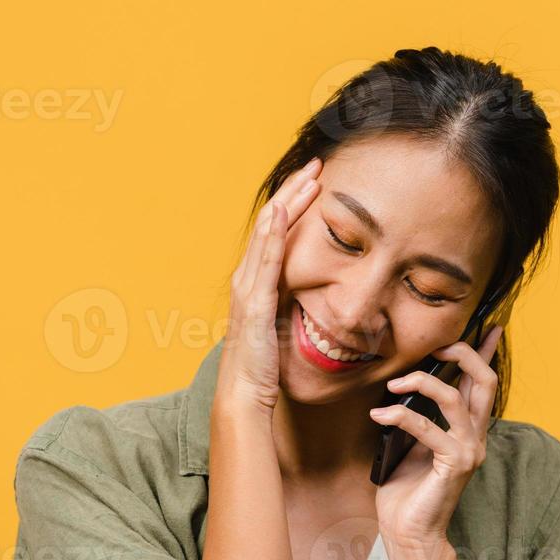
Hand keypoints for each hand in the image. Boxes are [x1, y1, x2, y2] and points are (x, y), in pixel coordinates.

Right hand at [215, 156, 323, 414]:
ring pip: (268, 233)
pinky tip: (283, 214)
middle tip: (316, 165)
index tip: (315, 181)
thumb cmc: (263, 367)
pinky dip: (273, 235)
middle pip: (271, 222)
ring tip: (308, 178)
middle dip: (294, 191)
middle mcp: (247, 277)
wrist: (244, 394)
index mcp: (255, 281)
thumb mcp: (281, 326)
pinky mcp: (255, 303)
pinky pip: (264, 263)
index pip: (276, 230)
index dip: (294, 202)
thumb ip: (289, 304)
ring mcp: (248, 288)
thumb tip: (311, 293)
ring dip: (288, 202)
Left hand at [368, 323, 505, 559]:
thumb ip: (418, 417)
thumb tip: (406, 385)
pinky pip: (426, 427)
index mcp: (467, 429)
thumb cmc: (406, 491)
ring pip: (455, 397)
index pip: (482, 383)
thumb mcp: (411, 444)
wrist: (408, 534)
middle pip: (485, 381)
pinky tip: (378, 416)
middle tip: (436, 346)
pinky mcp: (452, 464)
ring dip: (421, 382)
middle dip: (463, 353)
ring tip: (392, 386)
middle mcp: (475, 437)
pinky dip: (399, 416)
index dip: (486, 352)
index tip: (490, 326)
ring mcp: (467, 450)